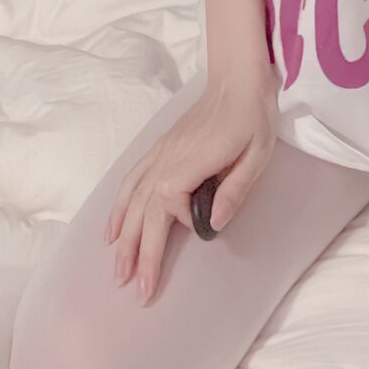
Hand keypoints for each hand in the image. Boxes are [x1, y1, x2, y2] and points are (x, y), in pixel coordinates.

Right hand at [104, 64, 277, 304]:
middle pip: (142, 212)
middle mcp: (165, 161)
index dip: (162, 243)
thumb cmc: (251, 117)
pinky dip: (118, 205)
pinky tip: (112, 227)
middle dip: (136, 253)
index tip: (167, 266)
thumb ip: (234, 189)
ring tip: (116, 267)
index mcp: (187, 165)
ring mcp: (158, 154)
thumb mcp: (256, 154)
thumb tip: (213, 225)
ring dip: (122, 235)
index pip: (164, 211)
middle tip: (131, 289)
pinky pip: (131, 180)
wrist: (237, 79)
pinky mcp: (159, 149)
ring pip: (131, 199)